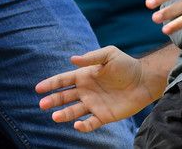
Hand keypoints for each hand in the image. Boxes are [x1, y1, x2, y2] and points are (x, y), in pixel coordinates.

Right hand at [36, 46, 156, 132]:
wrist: (144, 80)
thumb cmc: (126, 65)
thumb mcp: (109, 55)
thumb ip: (91, 58)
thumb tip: (72, 60)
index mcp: (84, 76)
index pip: (63, 80)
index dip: (50, 84)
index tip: (38, 88)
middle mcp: (86, 91)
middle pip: (65, 97)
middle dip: (52, 100)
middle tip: (42, 104)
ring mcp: (94, 104)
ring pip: (74, 111)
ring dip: (63, 114)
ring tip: (54, 117)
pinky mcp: (104, 116)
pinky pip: (90, 123)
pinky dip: (83, 126)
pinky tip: (77, 125)